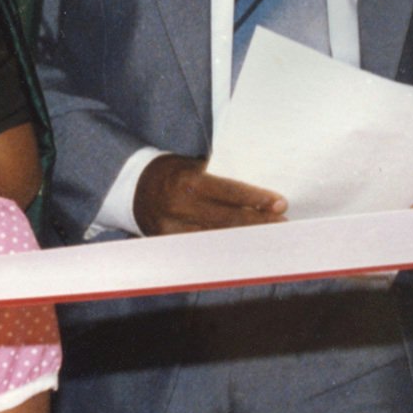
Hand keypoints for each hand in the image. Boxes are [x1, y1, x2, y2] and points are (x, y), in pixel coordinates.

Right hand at [132, 154, 285, 234]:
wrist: (129, 186)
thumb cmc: (169, 171)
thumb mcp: (190, 164)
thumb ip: (217, 176)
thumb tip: (256, 193)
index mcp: (188, 181)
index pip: (231, 192)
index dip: (257, 199)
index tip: (280, 203)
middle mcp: (180, 205)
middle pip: (229, 219)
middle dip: (259, 222)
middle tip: (283, 224)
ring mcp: (172, 227)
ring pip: (217, 237)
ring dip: (246, 238)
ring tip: (268, 238)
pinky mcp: (167, 241)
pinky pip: (200, 247)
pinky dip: (223, 248)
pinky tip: (241, 248)